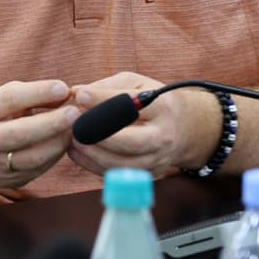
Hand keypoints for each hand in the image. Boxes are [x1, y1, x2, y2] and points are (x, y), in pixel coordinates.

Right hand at [0, 79, 77, 189]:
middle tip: (74, 113)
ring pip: (33, 157)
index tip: (62, 88)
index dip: (39, 92)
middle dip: (52, 122)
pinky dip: (55, 156)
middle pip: (21, 132)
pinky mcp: (7, 180)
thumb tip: (64, 93)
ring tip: (74, 130)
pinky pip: (37, 169)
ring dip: (58, 142)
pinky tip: (64, 143)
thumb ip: (29, 94)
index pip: (10, 99)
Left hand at [68, 72, 202, 176]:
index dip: (104, 100)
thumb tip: (77, 93)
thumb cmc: (153, 102)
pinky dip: (94, 166)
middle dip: (100, 136)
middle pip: (132, 142)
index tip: (80, 96)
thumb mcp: (137, 83)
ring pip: (123, 164)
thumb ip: (108, 86)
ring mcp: (158, 159)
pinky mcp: (149, 174)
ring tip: (74, 140)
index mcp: (163, 107)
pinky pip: (120, 174)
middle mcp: (163, 136)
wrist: (184, 128)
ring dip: (93, 154)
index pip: (133, 105)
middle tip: (76, 127)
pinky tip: (79, 153)